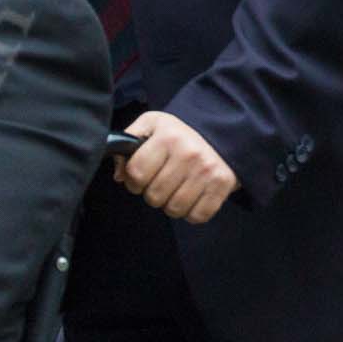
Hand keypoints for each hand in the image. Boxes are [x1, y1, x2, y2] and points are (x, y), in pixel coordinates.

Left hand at [116, 110, 239, 223]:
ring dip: (169, 205)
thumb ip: (127, 143)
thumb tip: (119, 176)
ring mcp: (207, 171)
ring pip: (174, 209)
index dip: (132, 181)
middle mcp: (188, 154)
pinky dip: (190, 213)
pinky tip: (190, 198)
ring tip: (173, 191)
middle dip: (151, 194)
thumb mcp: (150, 126)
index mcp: (167, 137)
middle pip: (154, 195)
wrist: (219, 136)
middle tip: (158, 184)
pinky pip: (198, 216)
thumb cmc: (177, 134)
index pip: (136, 173)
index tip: (138, 178)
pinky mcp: (222, 185)